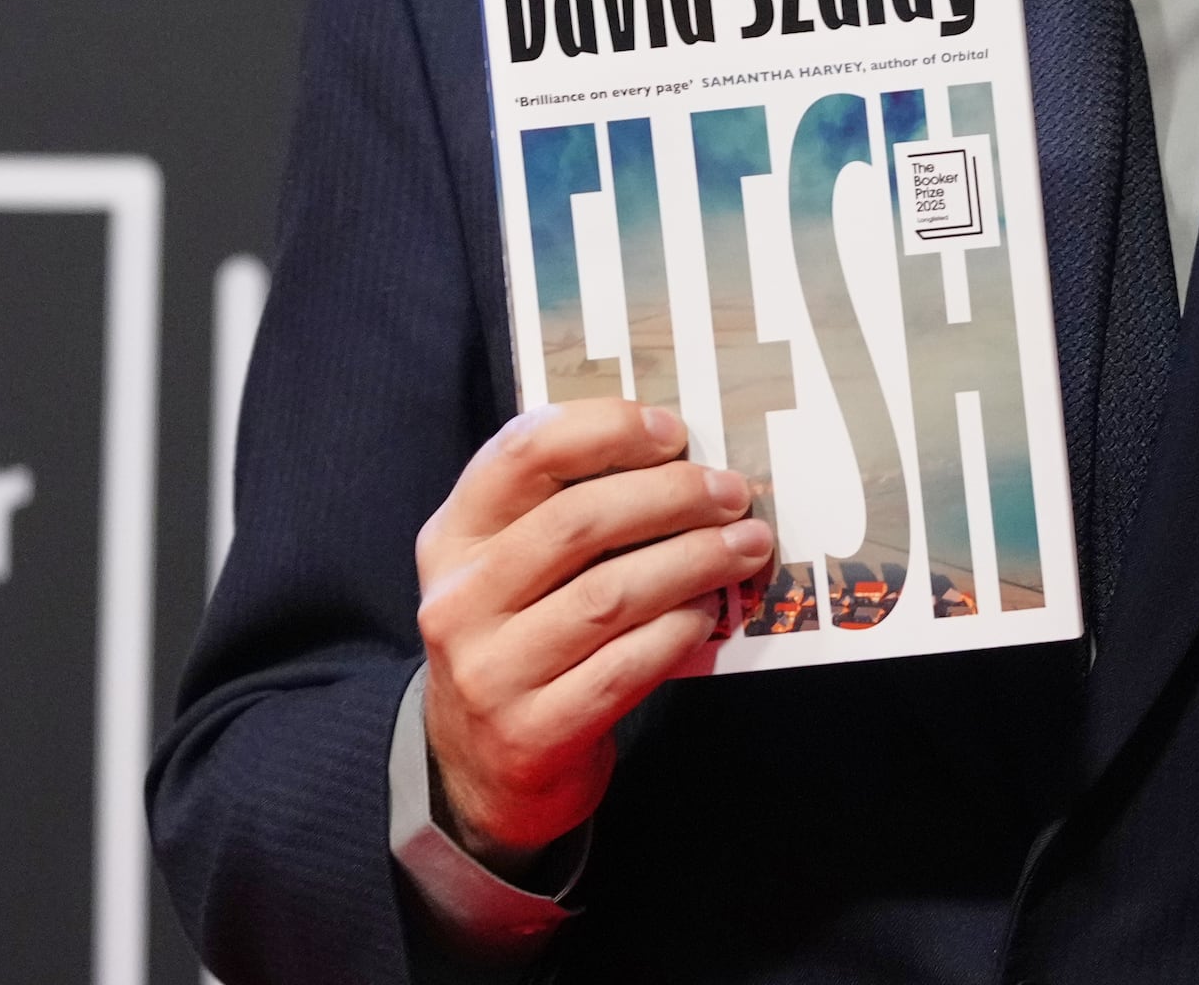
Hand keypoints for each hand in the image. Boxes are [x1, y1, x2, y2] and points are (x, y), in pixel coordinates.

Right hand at [414, 399, 775, 871]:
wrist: (482, 769)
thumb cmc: (521, 641)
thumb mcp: (512, 567)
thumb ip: (565, 509)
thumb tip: (680, 458)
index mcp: (454, 539)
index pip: (522, 453)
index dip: (605, 429)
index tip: (672, 432)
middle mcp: (460, 600)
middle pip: (577, 523)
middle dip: (672, 497)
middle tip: (732, 494)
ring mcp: (490, 672)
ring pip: (609, 595)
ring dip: (693, 561)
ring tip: (744, 546)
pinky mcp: (531, 733)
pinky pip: (624, 667)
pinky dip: (677, 630)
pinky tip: (708, 611)